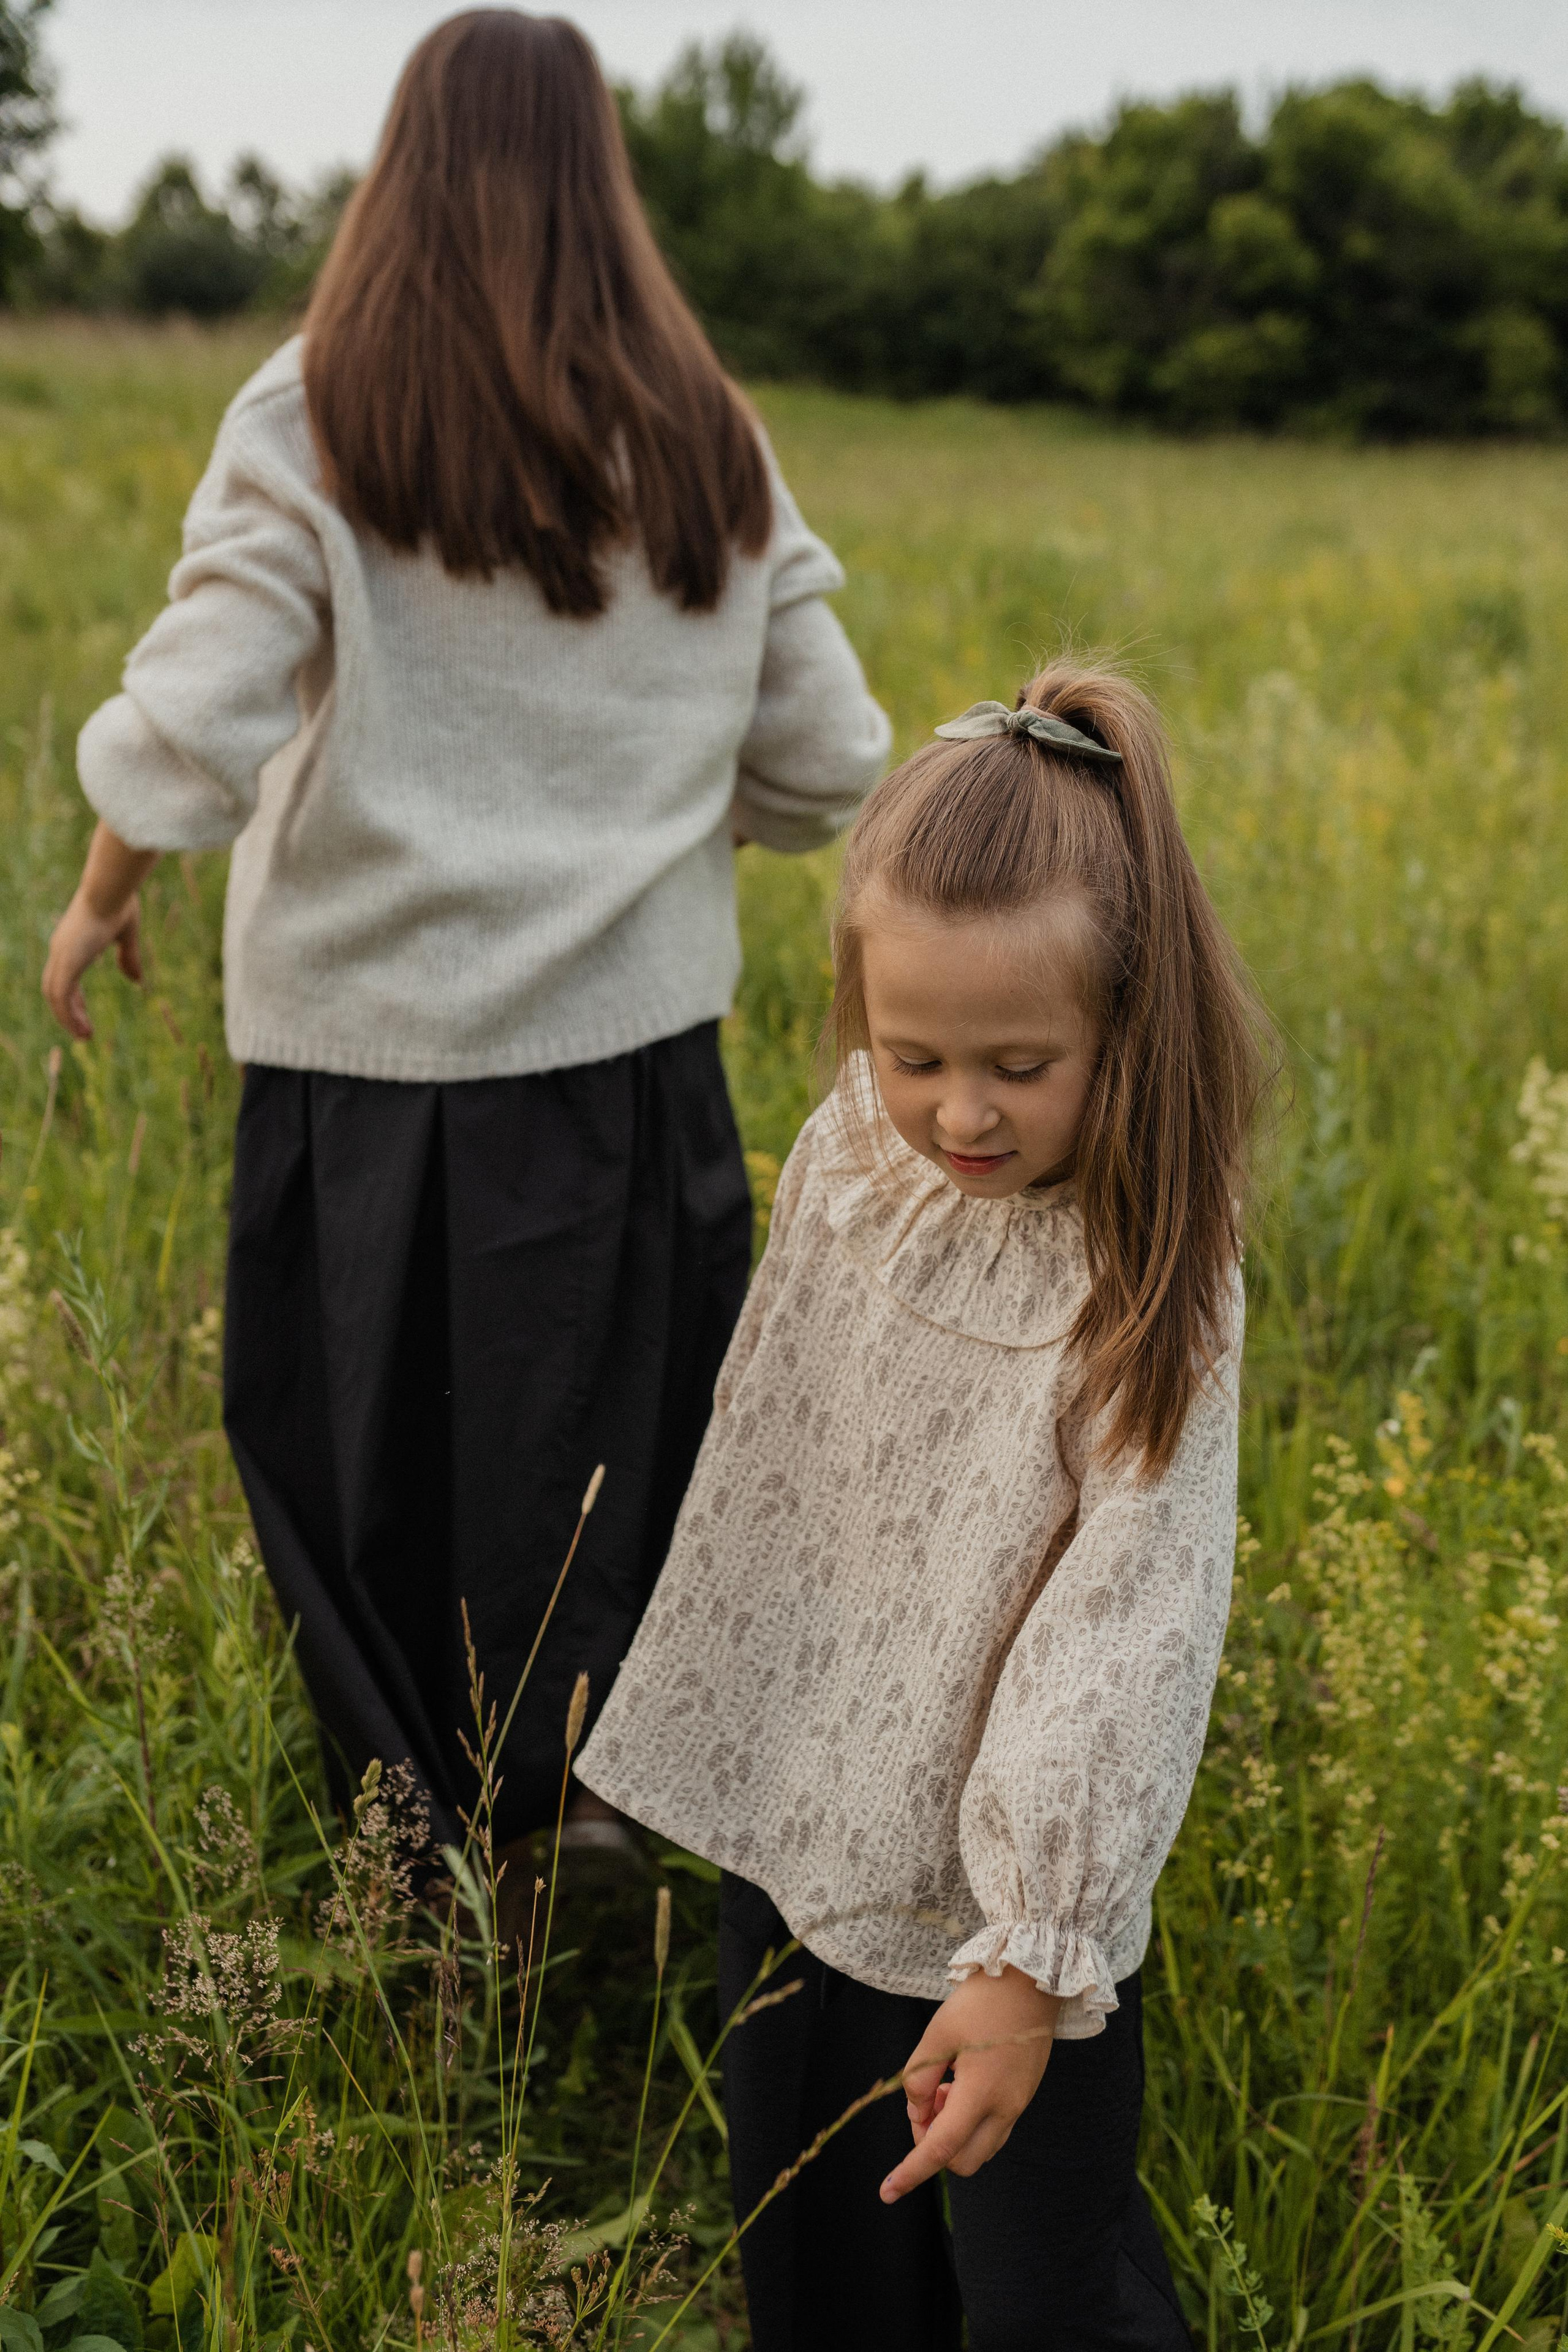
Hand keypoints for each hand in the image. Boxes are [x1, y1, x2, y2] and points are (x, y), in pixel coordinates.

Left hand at [42, 822, 158, 1039]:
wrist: (109, 887)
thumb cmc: (119, 901)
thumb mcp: (127, 935)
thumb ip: (128, 958)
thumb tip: (136, 980)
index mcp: (71, 941)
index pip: (63, 976)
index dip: (73, 997)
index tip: (84, 1013)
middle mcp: (60, 949)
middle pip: (54, 988)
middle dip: (68, 1011)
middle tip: (83, 1031)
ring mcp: (62, 955)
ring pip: (54, 995)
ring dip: (67, 1019)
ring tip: (85, 1036)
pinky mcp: (68, 961)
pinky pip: (61, 996)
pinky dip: (68, 1015)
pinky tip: (81, 1028)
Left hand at [880, 1965, 1058, 2201]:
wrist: (1031, 1981)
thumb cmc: (981, 2003)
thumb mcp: (937, 2033)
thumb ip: (919, 2078)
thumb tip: (917, 2115)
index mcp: (981, 2093)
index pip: (941, 2148)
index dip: (912, 2172)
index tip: (887, 2192)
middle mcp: (1005, 2108)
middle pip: (963, 2160)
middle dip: (935, 2145)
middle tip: (925, 2105)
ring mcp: (1018, 2104)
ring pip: (979, 2148)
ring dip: (953, 2133)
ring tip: (943, 2087)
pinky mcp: (1023, 2095)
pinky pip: (993, 2129)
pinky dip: (970, 2120)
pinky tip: (960, 2083)